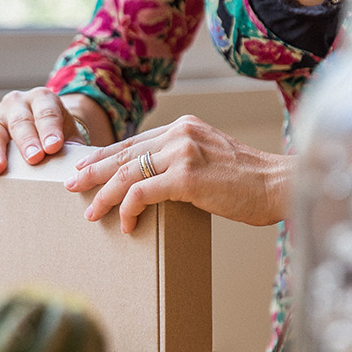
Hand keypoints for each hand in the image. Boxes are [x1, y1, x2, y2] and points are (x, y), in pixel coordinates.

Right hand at [0, 88, 86, 174]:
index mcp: (42, 100)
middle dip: (27, 140)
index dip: (50, 129)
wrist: (44, 130)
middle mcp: (16, 103)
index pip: (46, 113)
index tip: (55, 147)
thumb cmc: (59, 136)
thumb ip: (75, 149)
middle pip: (20, 121)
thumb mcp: (71, 138)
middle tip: (34, 158)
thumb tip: (86, 169)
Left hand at [65, 115, 291, 232]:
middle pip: (124, 154)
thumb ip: (184, 162)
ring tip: (91, 212)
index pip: (134, 142)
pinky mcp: (187, 176)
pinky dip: (127, 208)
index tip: (85, 169)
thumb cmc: (250, 182)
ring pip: (126, 173)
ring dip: (104, 194)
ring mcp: (183, 153)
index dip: (105, 157)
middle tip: (72, 186)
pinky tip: (126, 224)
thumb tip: (155, 184)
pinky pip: (141, 192)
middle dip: (93, 172)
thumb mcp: (212, 160)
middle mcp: (180, 134)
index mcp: (184, 127)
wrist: (279, 186)